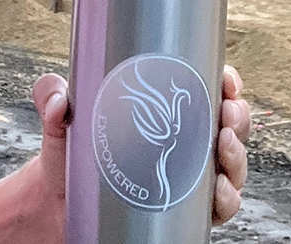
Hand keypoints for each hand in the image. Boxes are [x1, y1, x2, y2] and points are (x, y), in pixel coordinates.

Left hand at [10, 66, 248, 236]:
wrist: (57, 204)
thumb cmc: (68, 153)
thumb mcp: (60, 118)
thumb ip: (52, 97)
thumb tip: (59, 100)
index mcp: (166, 112)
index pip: (208, 91)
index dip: (227, 84)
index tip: (226, 79)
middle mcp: (185, 143)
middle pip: (229, 127)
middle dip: (238, 117)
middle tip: (226, 113)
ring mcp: (188, 178)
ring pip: (232, 166)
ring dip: (238, 156)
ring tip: (222, 147)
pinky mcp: (183, 211)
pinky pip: (219, 208)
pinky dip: (228, 199)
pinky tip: (220, 189)